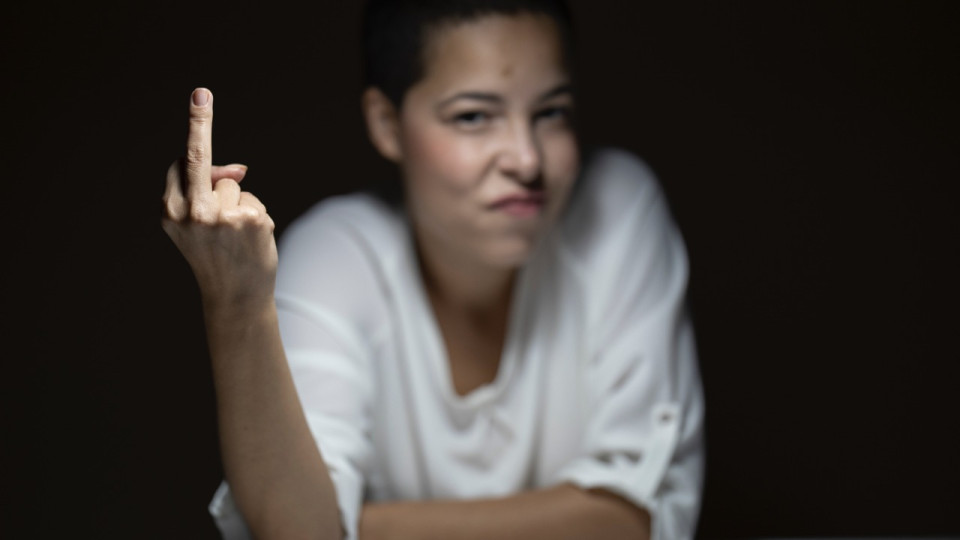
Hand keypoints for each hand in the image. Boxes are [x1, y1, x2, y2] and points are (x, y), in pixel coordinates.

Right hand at [162, 88, 276, 307]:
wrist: (235, 298)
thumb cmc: (216, 257)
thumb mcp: (197, 226)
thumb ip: (206, 193)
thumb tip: (239, 169)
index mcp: (170, 211)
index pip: (181, 162)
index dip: (194, 130)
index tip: (199, 98)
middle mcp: (191, 213)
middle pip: (199, 158)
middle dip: (199, 122)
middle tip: (200, 92)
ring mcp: (221, 217)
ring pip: (234, 185)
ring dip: (239, 203)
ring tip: (235, 236)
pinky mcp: (249, 220)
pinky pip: (253, 200)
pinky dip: (256, 215)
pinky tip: (249, 240)